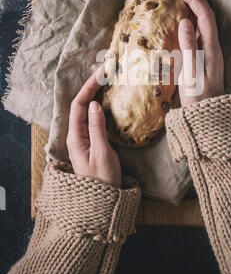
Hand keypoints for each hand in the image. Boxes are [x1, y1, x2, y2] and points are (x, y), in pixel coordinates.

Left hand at [66, 66, 120, 187]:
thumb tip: (95, 104)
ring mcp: (84, 138)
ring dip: (97, 94)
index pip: (79, 105)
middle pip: (82, 105)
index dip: (89, 87)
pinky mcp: (92, 142)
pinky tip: (110, 100)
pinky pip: (94, 119)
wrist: (103, 201)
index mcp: (76, 137)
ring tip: (109, 81)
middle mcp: (77, 135)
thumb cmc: (102, 180)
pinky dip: (102, 106)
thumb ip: (97, 128)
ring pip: (88, 111)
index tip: (102, 74)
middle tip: (107, 72)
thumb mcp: (101, 153)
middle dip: (92, 87)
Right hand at [177, 0, 223, 106]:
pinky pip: (198, 31)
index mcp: (211, 48)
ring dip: (194, 5)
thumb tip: (185, 21)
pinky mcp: (202, 57)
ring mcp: (208, 51)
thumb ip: (189, 47)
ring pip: (203, 22)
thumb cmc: (198, 98)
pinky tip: (184, 16)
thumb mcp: (191, 73)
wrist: (207, 115)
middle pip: (207, 15)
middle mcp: (212, 46)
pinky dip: (191, 18)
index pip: (204, 16)